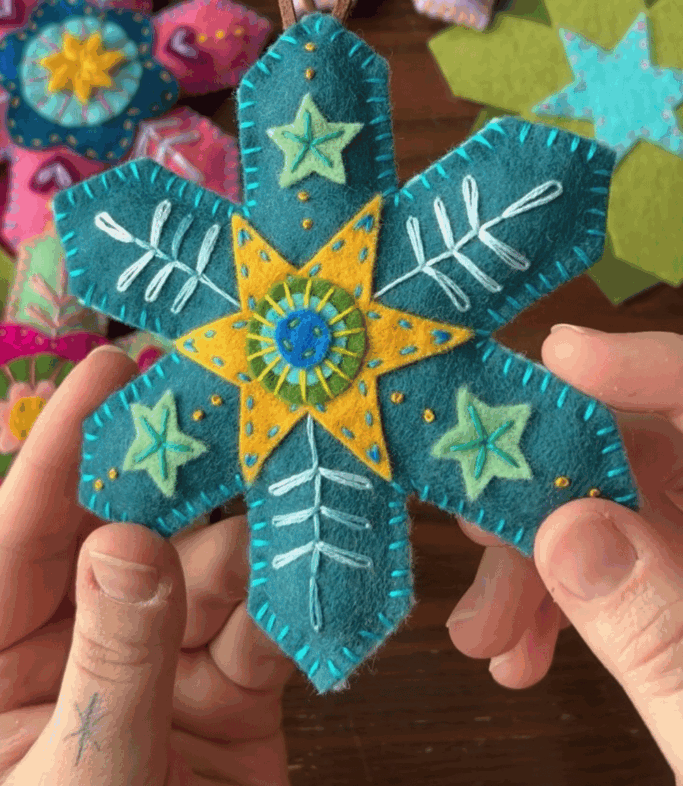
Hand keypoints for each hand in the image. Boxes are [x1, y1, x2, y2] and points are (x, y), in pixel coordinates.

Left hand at [0, 346, 292, 785]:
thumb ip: (106, 667)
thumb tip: (128, 542)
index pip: (21, 530)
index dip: (67, 444)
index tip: (116, 367)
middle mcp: (77, 641)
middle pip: (133, 529)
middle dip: (188, 470)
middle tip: (240, 402)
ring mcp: (158, 665)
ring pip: (213, 570)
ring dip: (260, 529)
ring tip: (304, 472)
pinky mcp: (231, 698)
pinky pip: (268, 632)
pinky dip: (302, 602)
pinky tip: (333, 563)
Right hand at [448, 327, 682, 776]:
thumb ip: (663, 638)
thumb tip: (568, 528)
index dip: (650, 366)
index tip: (558, 357)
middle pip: (659, 452)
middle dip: (552, 489)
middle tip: (476, 540)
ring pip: (626, 506)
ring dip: (541, 555)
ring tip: (488, 635)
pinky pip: (627, 564)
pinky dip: (566, 595)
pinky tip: (526, 652)